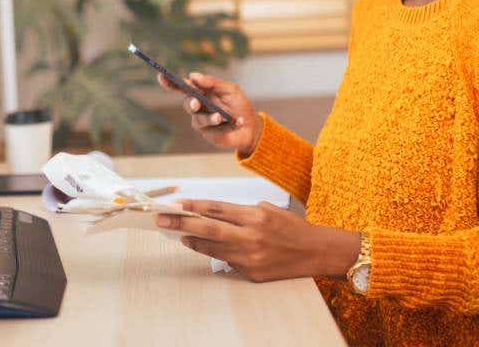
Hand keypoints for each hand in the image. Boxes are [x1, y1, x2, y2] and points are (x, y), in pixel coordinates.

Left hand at [154, 199, 360, 282]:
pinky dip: (216, 254)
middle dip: (182, 224)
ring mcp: (251, 258)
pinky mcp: (252, 273)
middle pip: (209, 230)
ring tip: (181, 235)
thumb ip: (239, 212)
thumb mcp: (267, 210)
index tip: (175, 204)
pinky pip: (228, 262)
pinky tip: (204, 248)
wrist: (316, 252)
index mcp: (256, 216)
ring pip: (214, 249)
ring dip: (194, 242)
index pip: (217, 210)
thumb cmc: (290, 227)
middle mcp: (252, 237)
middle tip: (162, 220)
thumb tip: (209, 214)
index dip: (194, 206)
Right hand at [156, 72, 261, 154]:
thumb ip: (212, 82)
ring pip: (197, 119)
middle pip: (187, 103)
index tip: (161, 76)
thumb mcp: (230, 89)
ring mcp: (201, 121)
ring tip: (221, 117)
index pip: (182, 87)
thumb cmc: (239, 105)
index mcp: (201, 93)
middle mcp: (198, 107)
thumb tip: (192, 76)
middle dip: (191, 103)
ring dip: (210, 117)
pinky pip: (210, 130)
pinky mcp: (207, 134)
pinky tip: (237, 122)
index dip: (170, 82)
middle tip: (197, 103)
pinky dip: (225, 125)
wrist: (251, 126)